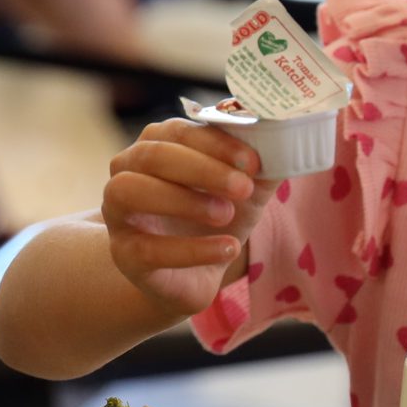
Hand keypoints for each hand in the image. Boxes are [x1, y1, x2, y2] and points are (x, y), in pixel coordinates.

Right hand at [99, 119, 270, 316]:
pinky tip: (227, 249)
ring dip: (183, 200)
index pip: (176, 131)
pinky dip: (192, 250)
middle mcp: (126, 173)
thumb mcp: (243, 189)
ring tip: (226, 214)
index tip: (253, 160)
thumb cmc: (213, 219)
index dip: (215, 143)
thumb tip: (288, 139)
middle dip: (201, 168)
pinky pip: (148, 249)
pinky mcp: (124, 255)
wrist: (193, 275)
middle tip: (242, 187)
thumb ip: (261, 165)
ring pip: (130, 191)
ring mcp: (117, 214)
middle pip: (151, 155)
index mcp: (155, 146)